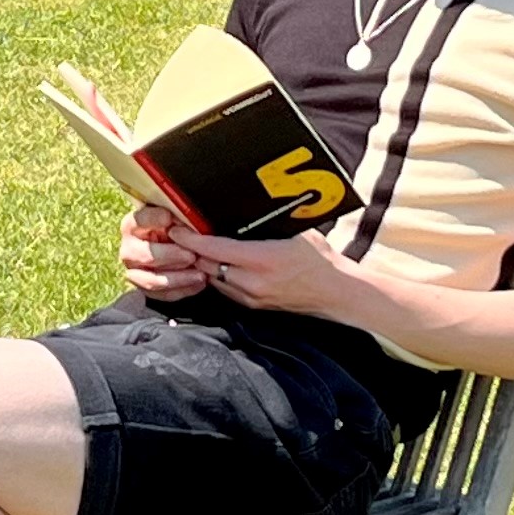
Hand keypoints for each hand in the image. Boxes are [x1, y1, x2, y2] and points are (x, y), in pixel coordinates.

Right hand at [116, 209, 206, 303]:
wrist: (168, 246)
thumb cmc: (173, 228)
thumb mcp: (174, 218)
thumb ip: (178, 216)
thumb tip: (189, 220)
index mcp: (133, 225)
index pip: (139, 220)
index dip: (154, 219)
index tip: (170, 218)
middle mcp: (129, 249)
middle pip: (146, 255)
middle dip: (171, 256)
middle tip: (191, 255)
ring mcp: (134, 271)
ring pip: (152, 280)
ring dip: (178, 278)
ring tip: (200, 274)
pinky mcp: (144, 288)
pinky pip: (162, 294)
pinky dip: (182, 290)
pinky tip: (199, 283)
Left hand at [182, 223, 362, 320]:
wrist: (336, 292)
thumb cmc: (321, 260)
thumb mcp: (295, 231)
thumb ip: (266, 224)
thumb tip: (242, 209)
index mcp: (262, 259)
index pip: (214, 249)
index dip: (191, 239)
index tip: (177, 229)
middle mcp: (252, 282)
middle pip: (206, 265)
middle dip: (192, 251)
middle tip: (181, 233)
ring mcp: (251, 297)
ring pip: (213, 279)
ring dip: (203, 264)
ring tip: (194, 247)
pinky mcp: (253, 306)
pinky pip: (225, 289)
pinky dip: (216, 274)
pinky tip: (215, 263)